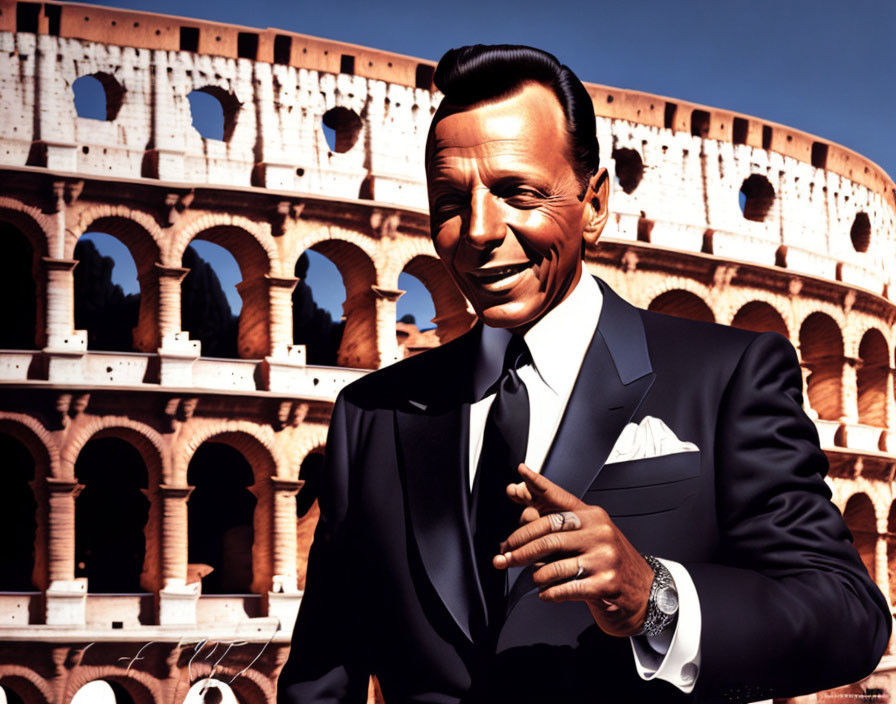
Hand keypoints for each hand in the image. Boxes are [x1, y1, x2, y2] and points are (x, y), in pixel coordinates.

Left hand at [493, 463, 654, 636]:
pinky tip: (546, 594)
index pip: (560, 498)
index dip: (538, 484)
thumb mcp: (586, 537)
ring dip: (536, 575)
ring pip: (554, 565)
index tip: (521, 472)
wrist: (644, 592)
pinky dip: (549, 593)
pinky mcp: (606, 584)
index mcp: (592, 516)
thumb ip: (555, 527)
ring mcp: (604, 558)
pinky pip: (565, 588)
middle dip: (520, 547)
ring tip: (535, 579)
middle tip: (504, 556)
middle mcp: (599, 532)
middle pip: (548, 535)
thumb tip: (520, 508)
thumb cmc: (607, 562)